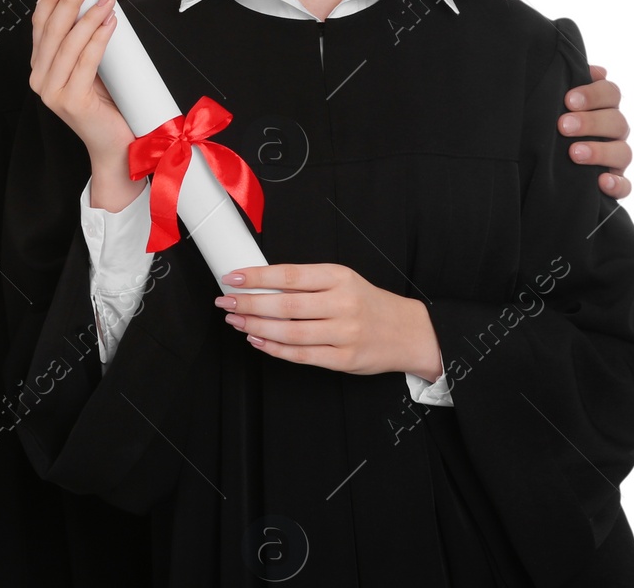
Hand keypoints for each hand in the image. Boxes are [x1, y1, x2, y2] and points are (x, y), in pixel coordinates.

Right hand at [28, 0, 137, 202]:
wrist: (116, 145)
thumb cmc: (106, 103)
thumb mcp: (94, 61)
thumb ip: (91, 33)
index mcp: (41, 65)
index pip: (40, 23)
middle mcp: (40, 77)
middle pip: (52, 29)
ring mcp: (52, 91)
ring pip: (68, 43)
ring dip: (89, 15)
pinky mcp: (69, 101)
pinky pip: (85, 61)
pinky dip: (98, 38)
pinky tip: (110, 22)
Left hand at [214, 263, 441, 378]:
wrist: (407, 332)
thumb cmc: (367, 303)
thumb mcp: (343, 281)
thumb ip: (307, 282)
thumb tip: (261, 283)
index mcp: (339, 277)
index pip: (290, 274)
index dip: (257, 277)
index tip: (233, 277)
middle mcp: (342, 303)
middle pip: (285, 305)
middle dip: (249, 303)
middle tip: (226, 301)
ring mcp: (344, 333)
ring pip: (289, 332)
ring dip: (256, 326)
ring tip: (236, 320)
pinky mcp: (344, 359)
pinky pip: (301, 355)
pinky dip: (274, 348)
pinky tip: (257, 340)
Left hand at [560, 64, 631, 198]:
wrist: (541, 162)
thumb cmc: (550, 124)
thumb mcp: (554, 103)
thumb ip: (569, 84)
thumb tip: (596, 70)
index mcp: (603, 107)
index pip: (611, 93)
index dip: (594, 94)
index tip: (569, 100)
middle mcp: (614, 131)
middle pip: (617, 121)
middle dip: (590, 122)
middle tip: (563, 126)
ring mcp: (616, 158)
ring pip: (623, 152)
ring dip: (600, 152)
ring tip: (574, 153)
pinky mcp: (615, 183)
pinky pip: (625, 186)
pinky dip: (617, 185)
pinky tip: (601, 182)